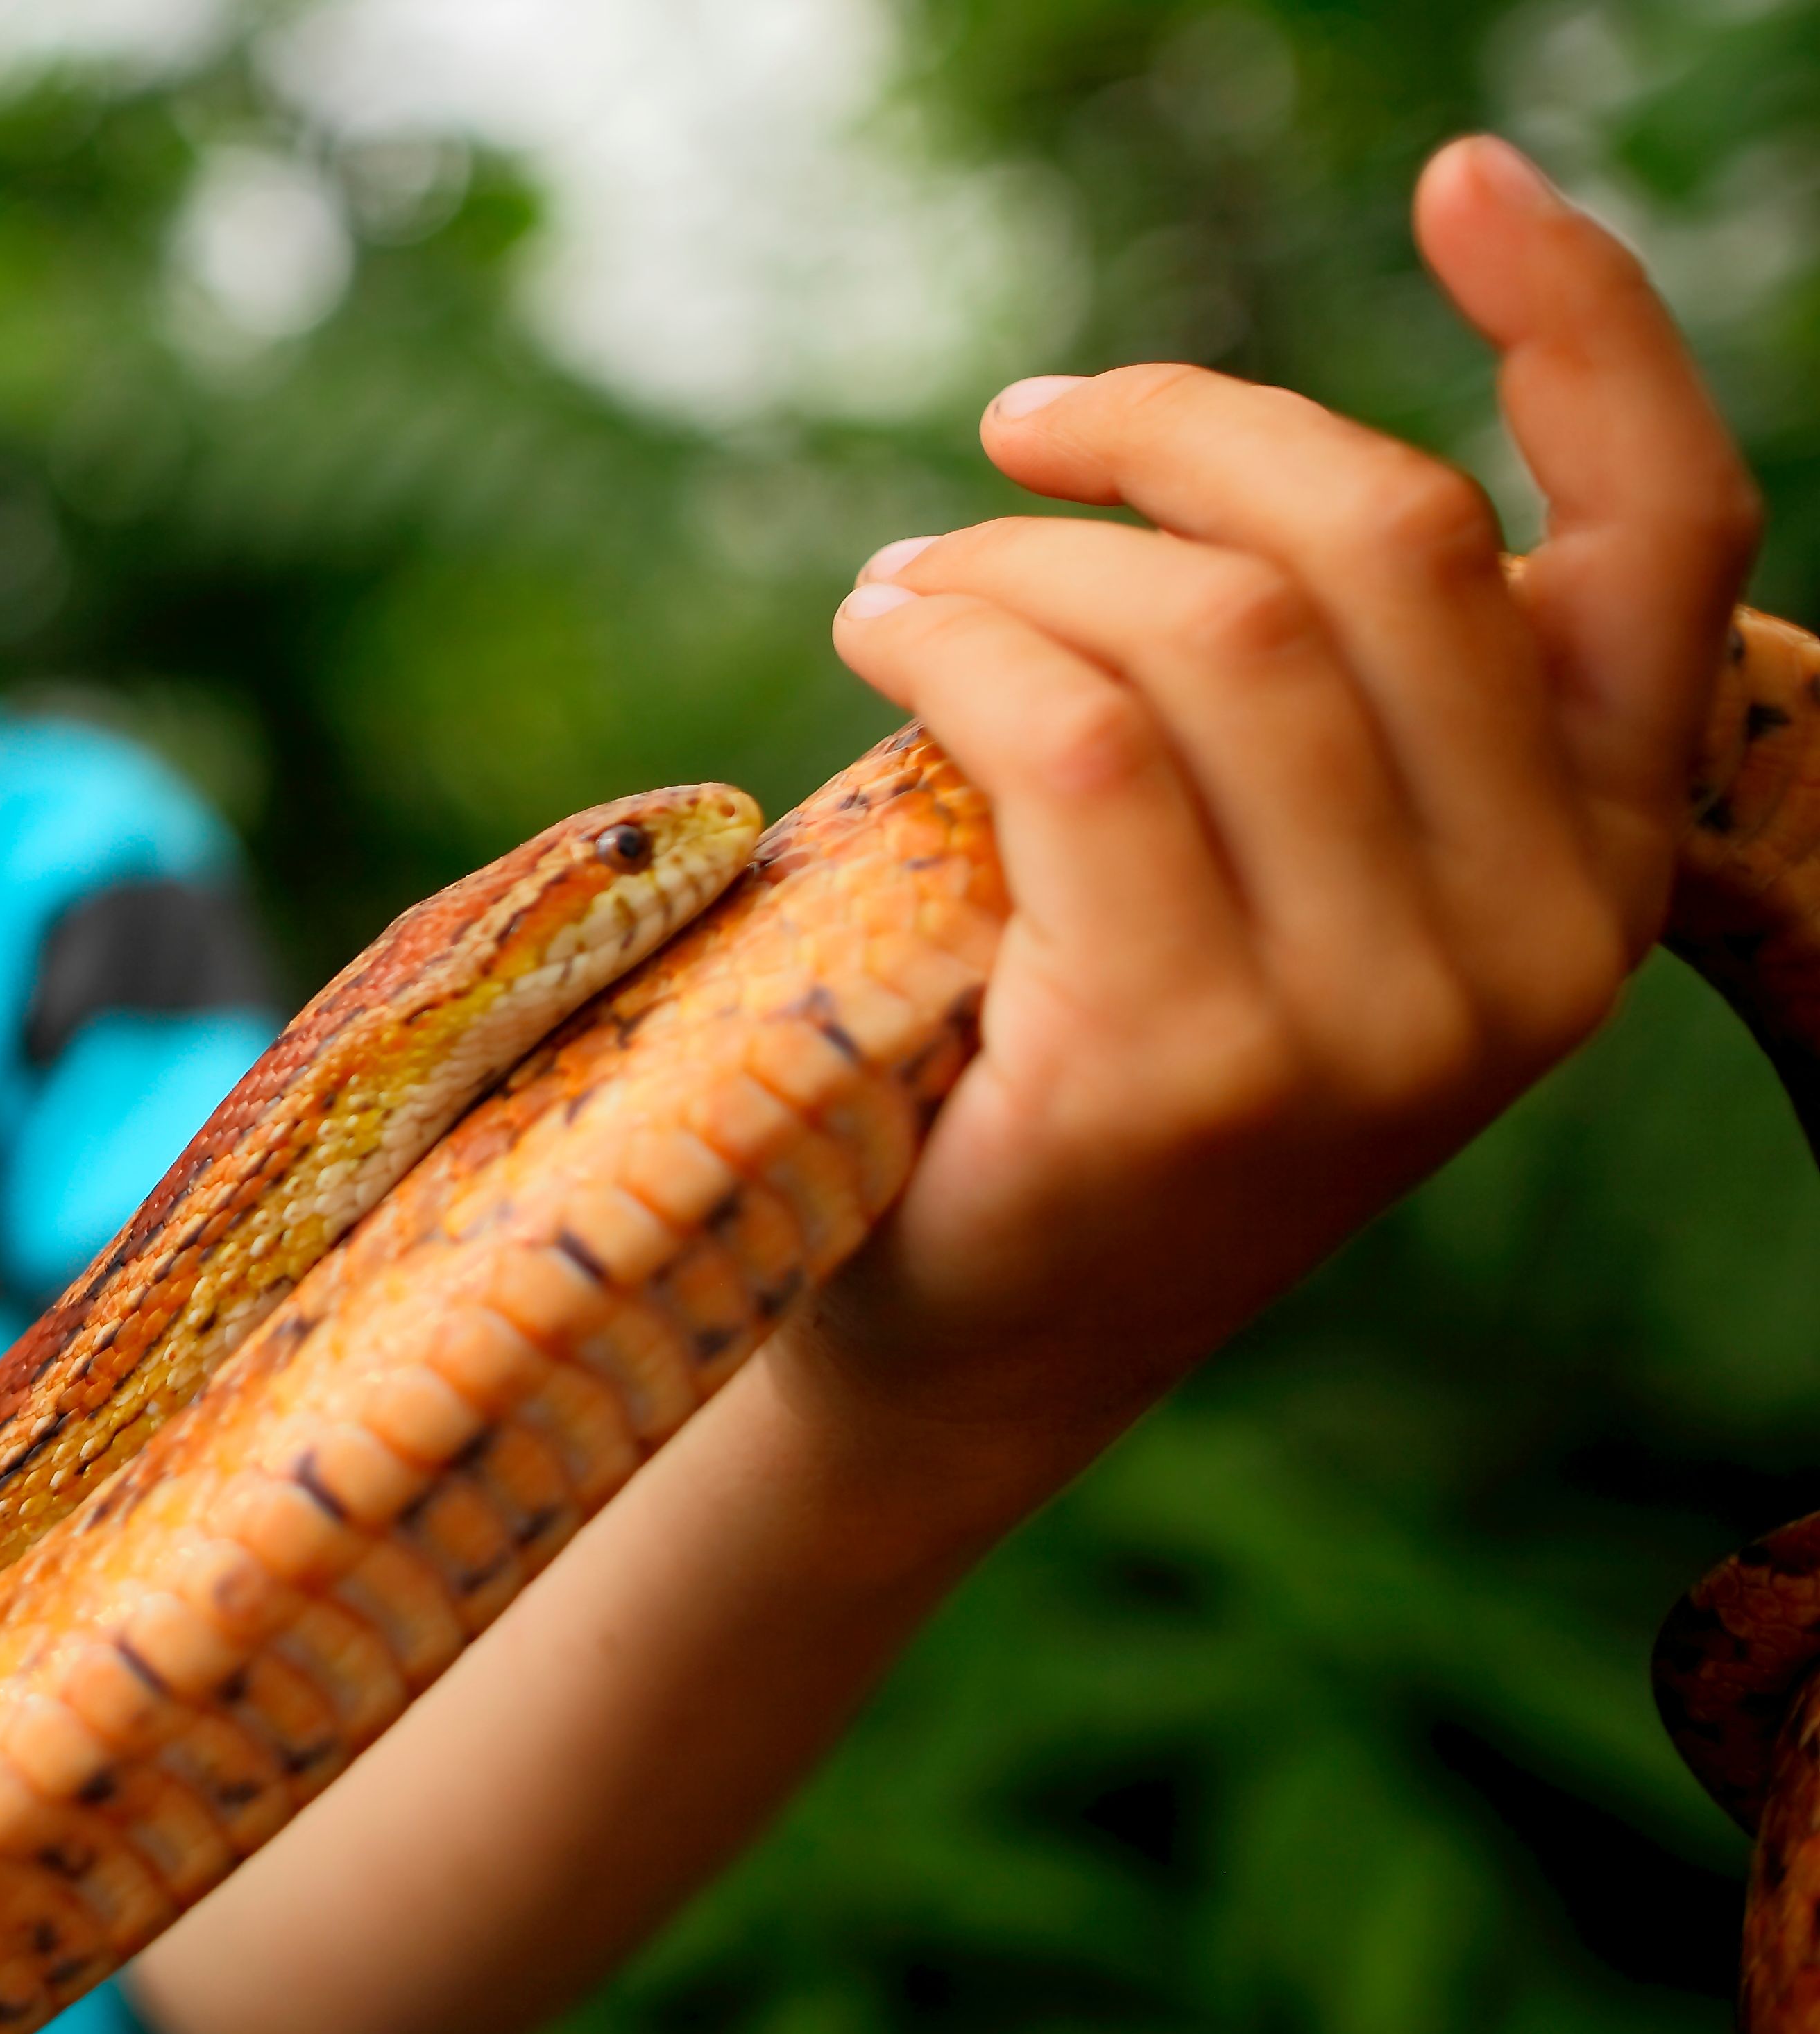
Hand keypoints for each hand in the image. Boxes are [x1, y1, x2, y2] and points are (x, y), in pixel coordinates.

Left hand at [796, 134, 1760, 1526]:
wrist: (969, 1337)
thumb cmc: (1096, 1056)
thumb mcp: (1281, 876)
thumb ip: (1333, 704)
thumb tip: (1209, 455)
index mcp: (1593, 866)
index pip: (1666, 536)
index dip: (1582, 325)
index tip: (1455, 181)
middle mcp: (1539, 947)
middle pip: (1390, 537)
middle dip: (1177, 430)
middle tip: (1020, 430)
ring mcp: (1380, 1022)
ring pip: (1214, 627)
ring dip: (1021, 556)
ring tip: (906, 584)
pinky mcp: (1194, 1068)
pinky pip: (1075, 738)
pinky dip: (955, 637)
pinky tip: (882, 633)